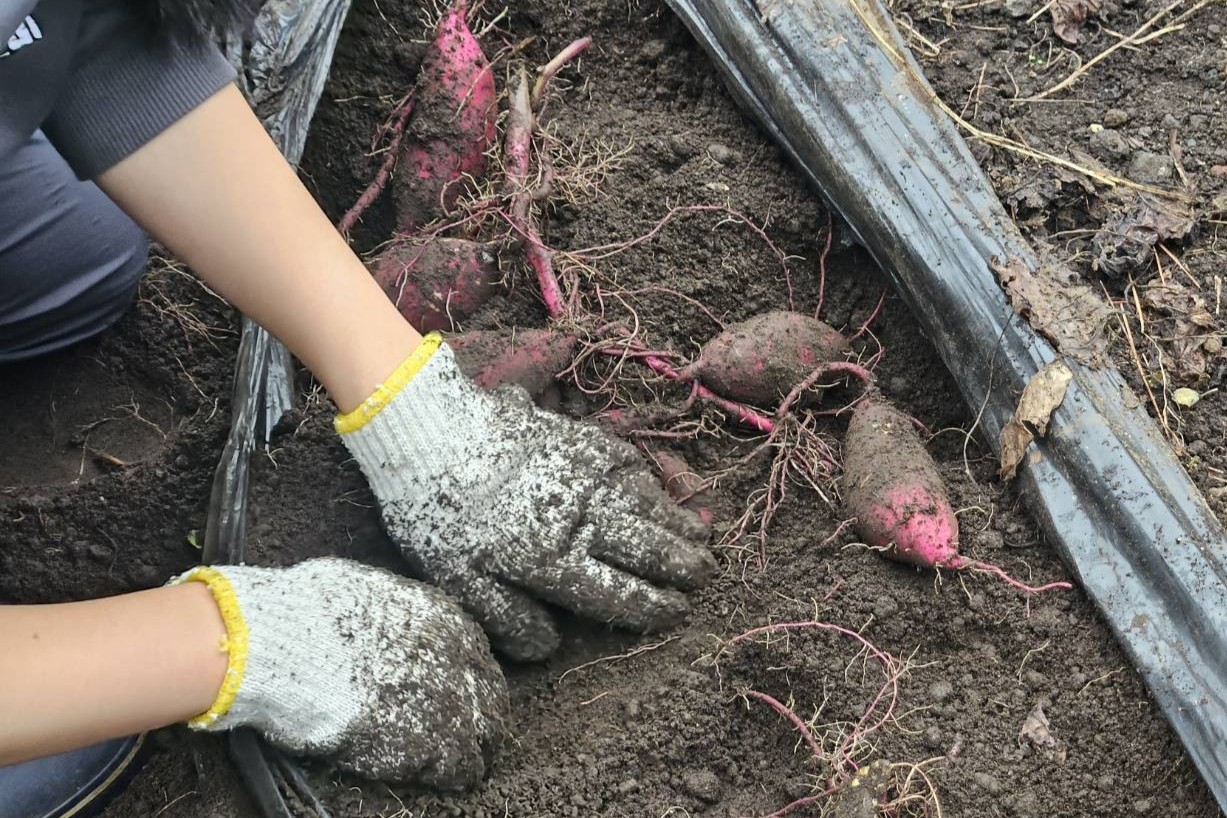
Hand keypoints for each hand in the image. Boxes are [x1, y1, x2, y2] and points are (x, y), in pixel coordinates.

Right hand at [173, 558, 507, 786]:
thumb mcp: (360, 588)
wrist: (280, 648)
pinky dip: (454, 772)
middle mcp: (454, 654)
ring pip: (483, 731)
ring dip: (474, 744)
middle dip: (478, 710)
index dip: (464, 673)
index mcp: (440, 616)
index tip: (456, 687)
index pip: (473, 652)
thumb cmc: (304, 612)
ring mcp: (446, 699)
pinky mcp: (427, 743)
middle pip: (487, 692)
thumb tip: (378, 615)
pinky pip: (460, 764)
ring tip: (466, 758)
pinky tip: (448, 776)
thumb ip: (387, 609)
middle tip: (466, 727)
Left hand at [339, 337, 716, 660]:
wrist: (430, 433)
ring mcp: (585, 477)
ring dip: (677, 524)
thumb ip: (508, 619)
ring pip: (646, 506)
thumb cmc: (437, 514)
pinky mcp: (579, 442)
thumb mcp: (457, 581)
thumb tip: (550, 646)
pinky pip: (629, 467)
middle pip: (646, 549)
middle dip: (681, 565)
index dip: (655, 606)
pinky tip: (658, 491)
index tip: (678, 610)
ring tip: (701, 536)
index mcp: (552, 562)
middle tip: (705, 574)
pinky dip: (651, 485)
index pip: (620, 594)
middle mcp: (581, 520)